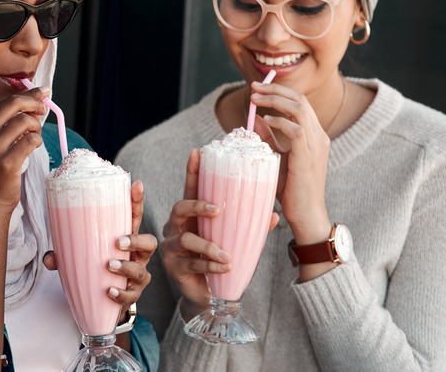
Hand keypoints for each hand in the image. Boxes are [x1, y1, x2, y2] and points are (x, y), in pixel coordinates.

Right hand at [0, 87, 48, 219]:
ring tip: (34, 137)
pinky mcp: (6, 163)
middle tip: (44, 110)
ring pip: (25, 121)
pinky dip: (37, 141)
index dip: (28, 95)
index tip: (42, 94)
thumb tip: (39, 95)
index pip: (5, 100)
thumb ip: (11, 117)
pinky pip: (31, 140)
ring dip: (36, 127)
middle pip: (14, 103)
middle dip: (35, 102)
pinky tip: (33, 147)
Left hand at [43, 180, 156, 313]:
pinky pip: (133, 294)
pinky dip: (121, 293)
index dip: (137, 201)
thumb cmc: (94, 270)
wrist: (102, 301)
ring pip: (142, 270)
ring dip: (126, 267)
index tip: (136, 185)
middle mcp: (136, 256)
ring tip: (109, 266)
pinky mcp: (133, 294)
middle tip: (117, 242)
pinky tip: (109, 291)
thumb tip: (49, 258)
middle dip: (137, 240)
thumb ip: (63, 255)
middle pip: (149, 242)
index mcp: (125, 239)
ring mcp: (137, 276)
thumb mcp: (78, 257)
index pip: (134, 217)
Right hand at [160, 149, 279, 320]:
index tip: (197, 151)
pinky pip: (190, 263)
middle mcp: (177, 226)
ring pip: (186, 238)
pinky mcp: (173, 267)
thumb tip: (273, 214)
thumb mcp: (236, 240)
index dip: (192, 170)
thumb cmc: (221, 260)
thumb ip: (251, 227)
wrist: (210, 295)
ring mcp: (172, 246)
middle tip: (218, 209)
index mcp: (192, 215)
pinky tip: (224, 267)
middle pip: (179, 207)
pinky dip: (209, 265)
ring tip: (227, 255)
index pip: (191, 188)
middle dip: (198, 205)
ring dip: (208, 246)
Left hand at [250, 81, 330, 243]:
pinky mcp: (309, 156)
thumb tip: (255, 120)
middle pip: (300, 99)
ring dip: (275, 99)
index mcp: (314, 135)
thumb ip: (269, 139)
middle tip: (253, 86)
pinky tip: (265, 120)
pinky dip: (279, 121)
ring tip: (256, 98)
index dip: (278, 91)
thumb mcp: (276, 158)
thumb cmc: (291, 190)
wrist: (306, 215)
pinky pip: (296, 129)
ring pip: (299, 108)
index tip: (257, 88)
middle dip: (275, 89)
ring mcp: (317, 145)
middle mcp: (319, 136)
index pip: (299, 102)